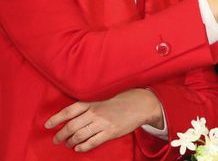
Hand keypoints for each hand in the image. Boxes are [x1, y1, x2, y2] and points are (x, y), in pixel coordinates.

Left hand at [44, 89, 162, 152]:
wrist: (143, 104)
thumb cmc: (124, 98)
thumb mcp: (105, 96)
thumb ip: (91, 104)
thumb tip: (74, 114)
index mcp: (93, 102)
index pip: (69, 111)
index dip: (56, 119)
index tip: (47, 125)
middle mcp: (96, 112)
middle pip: (71, 126)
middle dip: (61, 135)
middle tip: (56, 139)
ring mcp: (103, 123)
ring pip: (80, 136)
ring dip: (70, 142)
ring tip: (67, 144)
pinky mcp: (110, 132)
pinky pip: (92, 142)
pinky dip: (83, 147)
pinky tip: (78, 148)